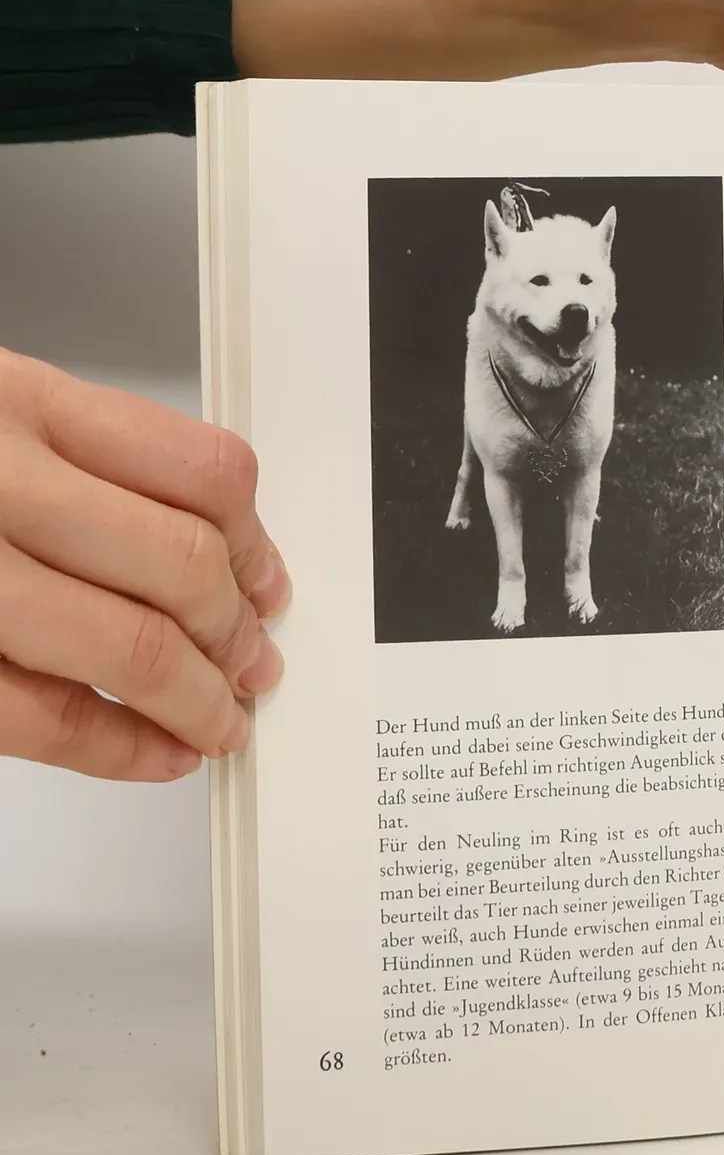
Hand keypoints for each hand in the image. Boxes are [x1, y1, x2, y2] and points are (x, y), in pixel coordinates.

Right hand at [0, 349, 289, 780]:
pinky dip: (120, 748)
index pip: (200, 474)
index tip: (266, 582)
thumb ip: (74, 457)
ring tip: (218, 717)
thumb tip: (207, 542)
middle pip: (180, 568)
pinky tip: (155, 753)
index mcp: (11, 401)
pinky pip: (43, 716)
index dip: (254, 545)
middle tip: (252, 663)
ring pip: (129, 646)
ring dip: (198, 699)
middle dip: (235, 634)